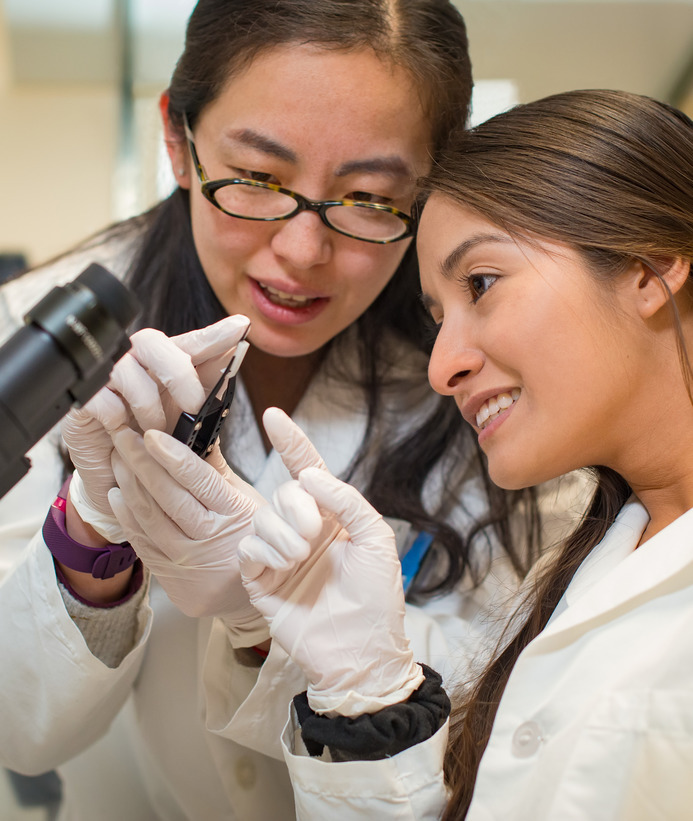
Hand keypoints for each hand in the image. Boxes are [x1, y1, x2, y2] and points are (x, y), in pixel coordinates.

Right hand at [62, 315, 249, 541]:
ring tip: (156, 432)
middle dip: (178, 374)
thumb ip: (209, 392)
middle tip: (193, 406)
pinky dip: (118, 417)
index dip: (215, 334)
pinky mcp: (83, 401)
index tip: (241, 326)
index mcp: (165, 364)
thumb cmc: (156, 444)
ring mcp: (106, 379)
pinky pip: (101, 397)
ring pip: (127, 370)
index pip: (192, 341)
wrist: (118, 478)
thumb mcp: (190, 424)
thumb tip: (237, 358)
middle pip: (153, 342)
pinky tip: (123, 431)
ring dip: (149, 406)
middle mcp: (135, 363)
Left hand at [107, 408, 328, 644]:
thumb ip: (220, 471)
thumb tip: (200, 431)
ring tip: (117, 459)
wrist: (250, 599)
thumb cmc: (253, 540)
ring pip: (150, 519)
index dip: (173, 457)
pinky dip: (127, 517)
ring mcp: (188, 563)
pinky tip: (117, 495)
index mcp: (235, 515)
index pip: (200, 481)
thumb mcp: (249, 502)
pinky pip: (143, 544)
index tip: (151, 435)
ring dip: (129, 486)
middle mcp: (210, 541)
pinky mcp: (171, 579)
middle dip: (142, 463)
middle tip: (123, 437)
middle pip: (169, 498)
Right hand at [239, 411, 423, 716]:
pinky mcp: (260, 580)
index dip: (292, 444)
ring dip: (282, 533)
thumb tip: (309, 475)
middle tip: (314, 535)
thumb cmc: (375, 599)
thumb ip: (347, 501)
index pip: (307, 472)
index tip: (273, 416)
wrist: (360, 652)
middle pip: (282, 494)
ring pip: (262, 519)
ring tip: (300, 559)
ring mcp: (279, 555)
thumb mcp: (376, 541)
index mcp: (332, 519)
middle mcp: (303, 531)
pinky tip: (281, 569)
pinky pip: (248, 549)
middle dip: (296, 507)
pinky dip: (263, 552)